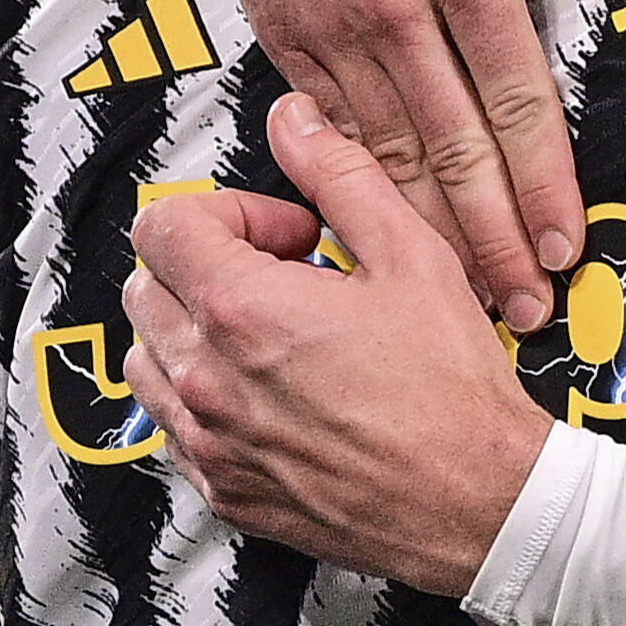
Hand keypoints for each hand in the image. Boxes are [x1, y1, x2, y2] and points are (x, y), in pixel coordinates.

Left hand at [125, 93, 557, 592]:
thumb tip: (296, 121)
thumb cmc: (453, 391)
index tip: (286, 235)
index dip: (228, 213)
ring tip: (271, 335)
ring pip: (147, 358)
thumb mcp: (412, 255)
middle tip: (284, 278)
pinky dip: (204, 398)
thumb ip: (340, 175)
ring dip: (194, 332)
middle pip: (146, 286)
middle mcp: (207, 379)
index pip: (164, 224)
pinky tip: (271, 392)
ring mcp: (208, 441)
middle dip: (206, 266)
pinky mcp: (222, 489)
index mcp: (243, 310)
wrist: (479, 503)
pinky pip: (172, 426)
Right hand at [190, 0, 625, 336]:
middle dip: (491, 240)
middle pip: (451, 149)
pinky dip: (354, 186)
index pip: (517, 99)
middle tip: (523, 312)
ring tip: (463, 296)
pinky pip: (324, 125)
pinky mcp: (279, 26)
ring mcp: (327, 20)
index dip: (544, 183)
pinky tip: (379, 233)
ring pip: (383, 154)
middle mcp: (391, 1)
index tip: (567, 247)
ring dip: (424, 233)